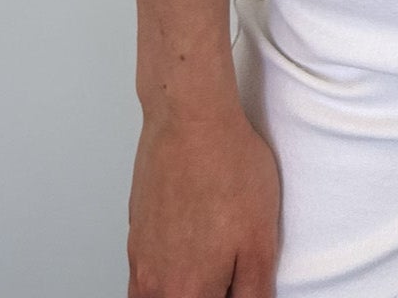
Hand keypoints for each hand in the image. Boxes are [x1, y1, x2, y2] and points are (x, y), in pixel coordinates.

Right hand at [128, 103, 280, 296]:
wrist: (189, 117)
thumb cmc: (227, 167)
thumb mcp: (262, 237)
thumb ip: (254, 289)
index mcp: (189, 292)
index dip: (231, 295)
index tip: (238, 282)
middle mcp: (156, 284)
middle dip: (210, 290)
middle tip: (229, 272)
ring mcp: (140, 260)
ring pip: (156, 297)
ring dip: (184, 287)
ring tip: (209, 263)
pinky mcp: (135, 235)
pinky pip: (144, 277)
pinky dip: (165, 275)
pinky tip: (188, 250)